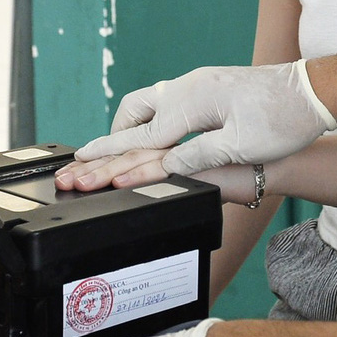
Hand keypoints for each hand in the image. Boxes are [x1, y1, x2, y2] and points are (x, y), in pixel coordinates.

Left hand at [57, 150, 258, 203]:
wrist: (273, 163)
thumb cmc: (241, 169)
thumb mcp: (200, 176)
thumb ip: (177, 178)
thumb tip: (150, 190)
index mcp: (168, 147)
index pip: (126, 152)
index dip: (98, 160)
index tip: (73, 168)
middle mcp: (171, 146)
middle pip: (123, 156)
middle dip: (90, 168)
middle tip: (63, 178)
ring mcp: (182, 154)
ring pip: (136, 162)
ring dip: (104, 173)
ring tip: (78, 182)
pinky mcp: (197, 165)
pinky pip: (164, 172)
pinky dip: (140, 177)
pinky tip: (119, 182)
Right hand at [74, 62, 335, 174]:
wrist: (314, 90)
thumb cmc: (284, 119)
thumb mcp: (239, 145)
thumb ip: (196, 155)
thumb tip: (162, 166)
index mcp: (192, 103)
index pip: (140, 137)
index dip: (109, 155)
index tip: (80, 164)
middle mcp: (188, 88)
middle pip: (134, 114)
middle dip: (109, 139)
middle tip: (85, 160)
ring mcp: (197, 83)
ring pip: (148, 102)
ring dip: (128, 125)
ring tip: (114, 148)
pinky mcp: (207, 85)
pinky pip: (165, 99)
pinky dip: (148, 117)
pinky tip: (152, 131)